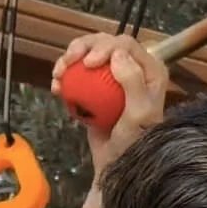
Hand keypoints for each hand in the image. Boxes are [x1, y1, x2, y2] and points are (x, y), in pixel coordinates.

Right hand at [52, 33, 169, 176]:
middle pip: (105, 43)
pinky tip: (56, 86)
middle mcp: (133, 69)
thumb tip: (116, 53)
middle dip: (83, 47)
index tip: (87, 63)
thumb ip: (133, 81)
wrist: (117, 163)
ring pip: (88, 54)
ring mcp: (113, 77)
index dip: (104, 46)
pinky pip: (78, 74)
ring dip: (69, 59)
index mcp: (150, 70)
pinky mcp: (96, 88)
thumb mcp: (139, 114)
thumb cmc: (133, 141)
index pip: (126, 44)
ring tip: (58, 74)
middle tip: (68, 64)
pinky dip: (65, 76)